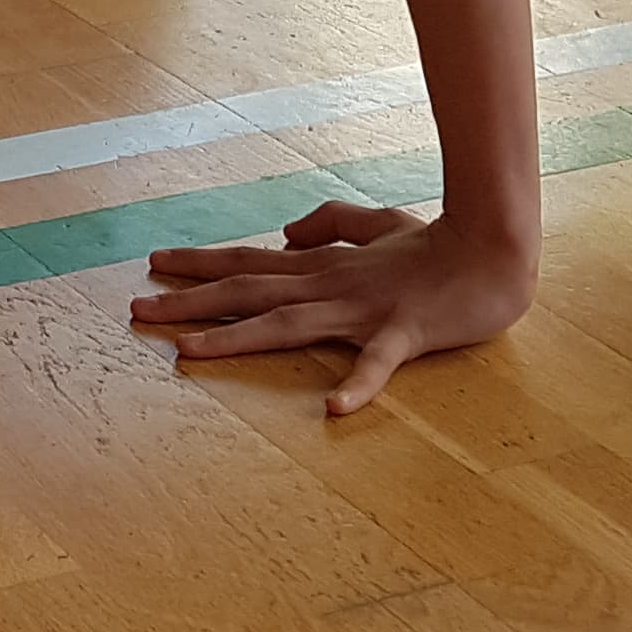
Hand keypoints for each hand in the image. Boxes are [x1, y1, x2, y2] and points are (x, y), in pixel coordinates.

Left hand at [129, 201, 534, 416]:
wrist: (496, 247)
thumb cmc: (437, 241)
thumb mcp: (377, 222)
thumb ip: (330, 223)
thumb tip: (286, 233)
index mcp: (323, 264)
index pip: (249, 263)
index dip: (200, 264)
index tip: (152, 266)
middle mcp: (330, 285)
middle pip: (248, 292)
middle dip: (190, 302)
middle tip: (135, 310)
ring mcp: (364, 309)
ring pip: (288, 324)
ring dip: (235, 339)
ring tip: (188, 353)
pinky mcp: (404, 332)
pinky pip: (376, 363)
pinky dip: (355, 385)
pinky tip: (331, 408)